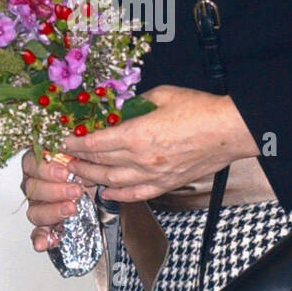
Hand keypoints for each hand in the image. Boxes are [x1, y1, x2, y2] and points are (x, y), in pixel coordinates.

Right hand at [21, 149, 87, 252]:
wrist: (97, 186)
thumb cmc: (85, 166)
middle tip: (75, 191)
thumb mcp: (82, 153)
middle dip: (55, 191)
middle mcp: (34, 184)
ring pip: (35, 211)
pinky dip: (40, 239)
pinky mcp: (45, 224)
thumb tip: (76, 137)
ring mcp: (38, 205)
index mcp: (39, 163)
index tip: (65, 170)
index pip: (31, 164)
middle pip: (32, 189)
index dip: (46, 168)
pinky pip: (37, 233)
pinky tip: (43, 244)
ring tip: (71, 209)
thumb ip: (75, 147)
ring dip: (52, 212)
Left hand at [56, 84, 259, 201]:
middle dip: (78, 161)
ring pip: (112, 182)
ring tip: (78, 173)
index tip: (62, 141)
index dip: (75, 143)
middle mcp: (140, 160)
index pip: (95, 143)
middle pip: (99, 163)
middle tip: (63, 158)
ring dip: (92, 178)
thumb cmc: (199, 109)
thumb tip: (121, 111)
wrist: (229, 131)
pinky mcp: (166, 184)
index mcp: (136, 135)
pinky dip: (118, 195)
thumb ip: (136, 104)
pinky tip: (107, 192)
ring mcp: (153, 176)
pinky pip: (136, 194)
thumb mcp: (161, 95)